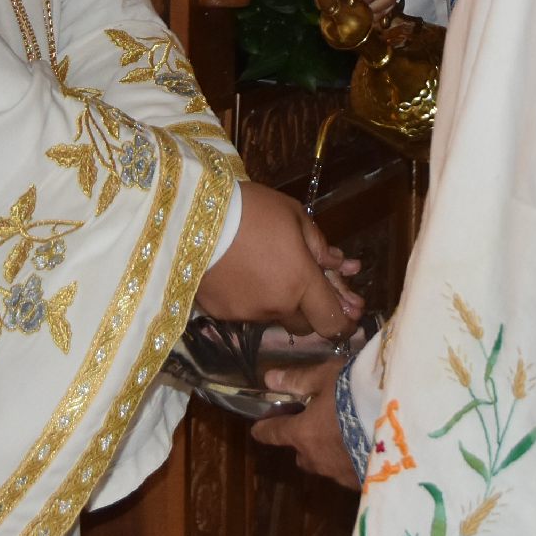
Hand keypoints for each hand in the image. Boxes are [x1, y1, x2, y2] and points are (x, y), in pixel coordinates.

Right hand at [195, 182, 362, 339]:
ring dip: (279, 303)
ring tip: (266, 270)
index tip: (344, 311)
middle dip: (309, 310)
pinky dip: (251, 299)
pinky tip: (241, 274)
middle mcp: (277, 307)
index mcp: (301, 283)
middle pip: (304, 326)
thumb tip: (337, 264)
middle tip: (304, 284)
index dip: (343, 322)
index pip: (332, 323)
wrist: (190, 217)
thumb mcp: (293, 215)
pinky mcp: (220, 314)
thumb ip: (318, 245)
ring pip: (274, 318)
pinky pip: (246, 312)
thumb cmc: (251, 209)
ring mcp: (247, 314)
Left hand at [253, 357, 357, 487]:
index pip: (274, 434)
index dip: (264, 429)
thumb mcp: (327, 377)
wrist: (402, 423)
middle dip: (302, 441)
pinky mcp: (362, 482)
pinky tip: (364, 447)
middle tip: (314, 424)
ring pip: (324, 464)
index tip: (258, 428)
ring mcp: (340, 474)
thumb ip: (298, 380)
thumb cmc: (358, 393)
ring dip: (327, 452)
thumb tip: (268, 380)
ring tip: (344, 436)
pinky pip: (347, 471)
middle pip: (300, 453)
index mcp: (302, 434)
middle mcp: (316, 458)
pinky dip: (349, 460)